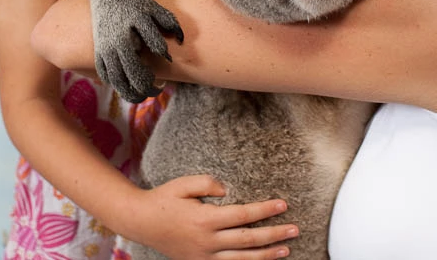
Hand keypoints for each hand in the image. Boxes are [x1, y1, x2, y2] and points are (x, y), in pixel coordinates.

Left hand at [90, 0, 183, 103]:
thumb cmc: (111, 22)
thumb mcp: (103, 45)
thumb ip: (112, 67)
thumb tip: (130, 93)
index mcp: (104, 50)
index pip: (119, 82)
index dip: (135, 94)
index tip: (146, 95)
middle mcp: (117, 38)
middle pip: (135, 70)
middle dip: (150, 84)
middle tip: (159, 87)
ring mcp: (131, 21)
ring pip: (152, 43)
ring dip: (162, 53)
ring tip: (166, 59)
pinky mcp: (145, 5)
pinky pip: (166, 21)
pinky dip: (175, 30)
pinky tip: (178, 39)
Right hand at [129, 174, 298, 258]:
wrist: (141, 222)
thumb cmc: (164, 199)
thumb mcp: (183, 184)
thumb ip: (207, 183)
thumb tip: (228, 190)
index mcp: (205, 219)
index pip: (243, 215)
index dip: (265, 210)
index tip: (282, 204)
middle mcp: (207, 241)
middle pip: (248, 240)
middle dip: (274, 234)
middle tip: (294, 229)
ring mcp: (204, 256)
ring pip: (242, 259)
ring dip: (266, 255)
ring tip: (286, 250)